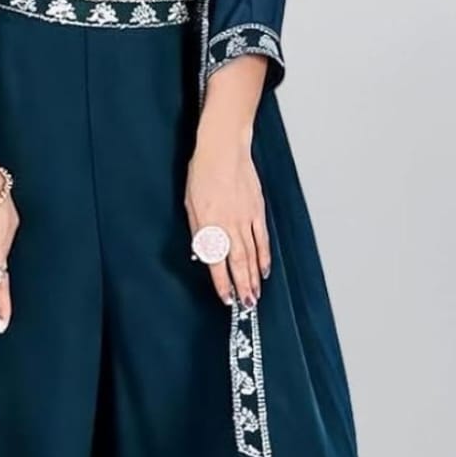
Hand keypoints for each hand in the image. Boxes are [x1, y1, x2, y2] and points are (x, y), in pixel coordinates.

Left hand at [185, 132, 270, 307]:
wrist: (223, 151)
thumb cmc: (202, 175)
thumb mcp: (190, 205)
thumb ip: (198, 231)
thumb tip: (204, 253)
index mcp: (208, 225)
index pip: (216, 262)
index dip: (221, 283)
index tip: (226, 298)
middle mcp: (227, 225)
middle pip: (237, 263)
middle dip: (242, 287)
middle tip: (247, 305)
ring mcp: (245, 219)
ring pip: (251, 255)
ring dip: (253, 277)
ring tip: (256, 294)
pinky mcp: (257, 211)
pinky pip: (262, 239)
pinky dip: (264, 256)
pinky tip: (264, 269)